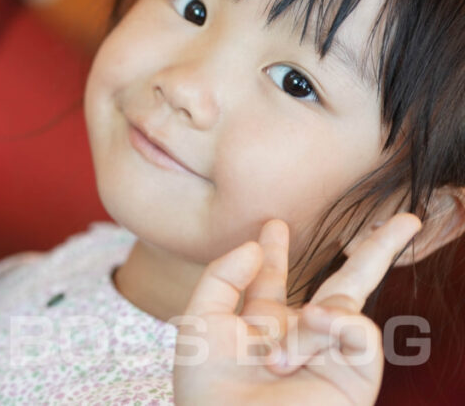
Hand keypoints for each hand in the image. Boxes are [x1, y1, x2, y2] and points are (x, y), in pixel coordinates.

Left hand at [173, 214, 421, 405]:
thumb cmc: (209, 391)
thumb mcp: (202, 322)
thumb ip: (223, 276)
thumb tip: (254, 244)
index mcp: (261, 325)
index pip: (272, 279)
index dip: (272, 251)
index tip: (273, 224)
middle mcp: (300, 337)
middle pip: (344, 284)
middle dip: (375, 250)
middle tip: (406, 219)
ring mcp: (331, 355)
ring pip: (341, 303)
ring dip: (308, 323)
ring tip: (277, 362)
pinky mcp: (357, 377)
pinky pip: (360, 330)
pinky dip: (337, 323)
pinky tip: (317, 329)